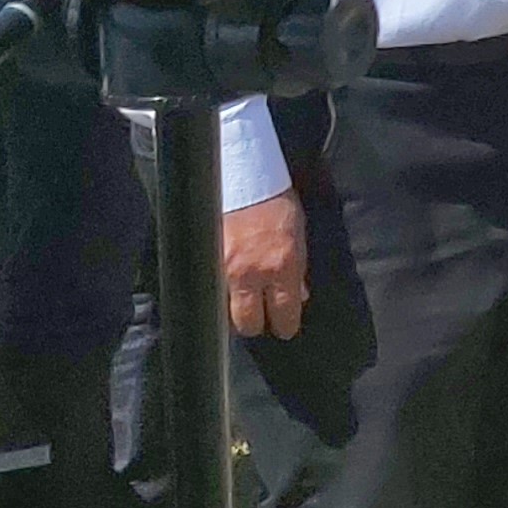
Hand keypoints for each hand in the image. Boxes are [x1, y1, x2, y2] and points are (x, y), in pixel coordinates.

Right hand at [223, 192, 307, 339]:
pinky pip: (212, 290)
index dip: (285, 326)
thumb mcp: (299, 235)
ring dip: (235, 312)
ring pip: (226, 311)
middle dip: (256, 325)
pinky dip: (219, 293)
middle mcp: (253, 274)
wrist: (244, 179)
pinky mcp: (207, 262)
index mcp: (283, 267)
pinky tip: (225, 289)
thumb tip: (300, 294)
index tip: (285, 329)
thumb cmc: (277, 203)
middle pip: (250, 323)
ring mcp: (226, 270)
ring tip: (242, 306)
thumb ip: (299, 268)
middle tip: (261, 319)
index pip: (284, 314)